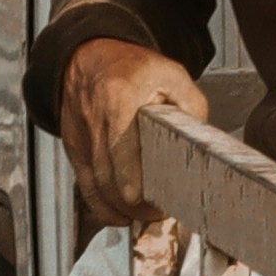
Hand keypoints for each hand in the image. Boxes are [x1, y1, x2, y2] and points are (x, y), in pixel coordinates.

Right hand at [58, 37, 208, 229]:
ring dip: (120, 208)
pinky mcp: (75, 149)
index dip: (130, 179)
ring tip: (146, 216)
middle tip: (160, 213)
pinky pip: (85, 185)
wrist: (92, 57)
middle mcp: (94, 119)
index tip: (145, 201)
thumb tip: (201, 140)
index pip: (121, 147)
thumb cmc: (133, 68)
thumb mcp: (172, 74)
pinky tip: (121, 217)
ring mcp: (81, 137)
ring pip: (95, 185)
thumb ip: (192, 105)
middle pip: (108, 175)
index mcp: (118, 98)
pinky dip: (102, 206)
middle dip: (133, 202)